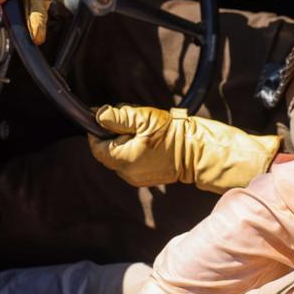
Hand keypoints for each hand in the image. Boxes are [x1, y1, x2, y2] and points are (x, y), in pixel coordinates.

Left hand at [88, 104, 281, 192]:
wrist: (197, 151)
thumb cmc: (173, 133)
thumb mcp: (143, 118)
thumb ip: (118, 117)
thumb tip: (97, 115)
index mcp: (122, 159)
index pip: (96, 146)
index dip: (99, 130)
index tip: (112, 118)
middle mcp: (126, 173)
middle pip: (107, 151)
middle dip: (115, 135)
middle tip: (134, 123)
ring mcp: (136, 177)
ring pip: (119, 157)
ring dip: (126, 143)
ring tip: (145, 132)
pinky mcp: (145, 178)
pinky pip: (131, 162)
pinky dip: (135, 151)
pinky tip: (150, 142)